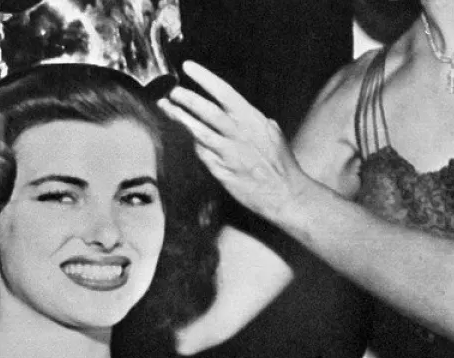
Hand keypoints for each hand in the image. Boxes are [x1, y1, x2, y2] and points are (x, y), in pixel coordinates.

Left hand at [159, 61, 307, 219]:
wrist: (286, 195)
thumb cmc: (281, 164)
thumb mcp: (272, 133)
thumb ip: (252, 120)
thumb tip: (238, 111)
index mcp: (253, 120)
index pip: (225, 92)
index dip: (204, 78)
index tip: (188, 67)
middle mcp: (240, 135)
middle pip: (208, 111)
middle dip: (187, 98)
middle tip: (171, 90)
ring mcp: (230, 155)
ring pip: (200, 133)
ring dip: (182, 119)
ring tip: (167, 108)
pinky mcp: (223, 173)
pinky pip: (203, 155)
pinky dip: (195, 146)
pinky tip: (186, 139)